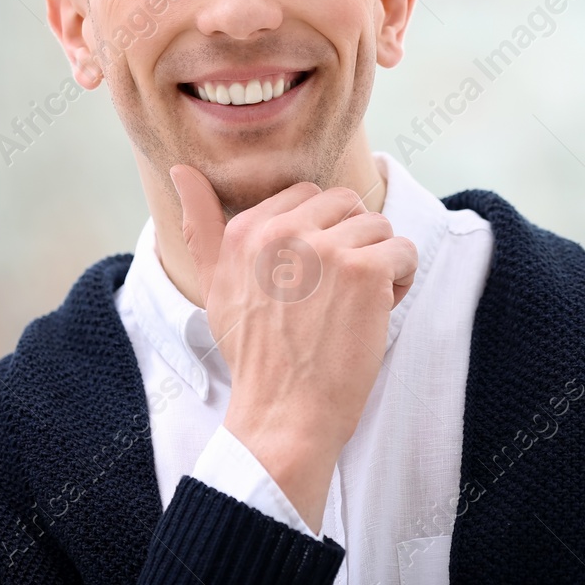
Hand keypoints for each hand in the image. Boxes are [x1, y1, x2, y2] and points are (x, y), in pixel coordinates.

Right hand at [169, 166, 416, 534]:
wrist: (284, 414)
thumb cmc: (254, 354)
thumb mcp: (215, 285)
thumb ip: (202, 225)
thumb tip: (180, 170)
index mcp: (247, 230)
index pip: (308, 195)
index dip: (321, 234)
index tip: (311, 278)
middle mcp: (283, 231)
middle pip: (347, 203)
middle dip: (353, 242)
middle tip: (337, 292)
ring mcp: (326, 249)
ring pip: (379, 226)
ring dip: (378, 264)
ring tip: (355, 304)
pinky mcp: (364, 271)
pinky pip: (404, 250)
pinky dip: (401, 281)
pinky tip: (377, 311)